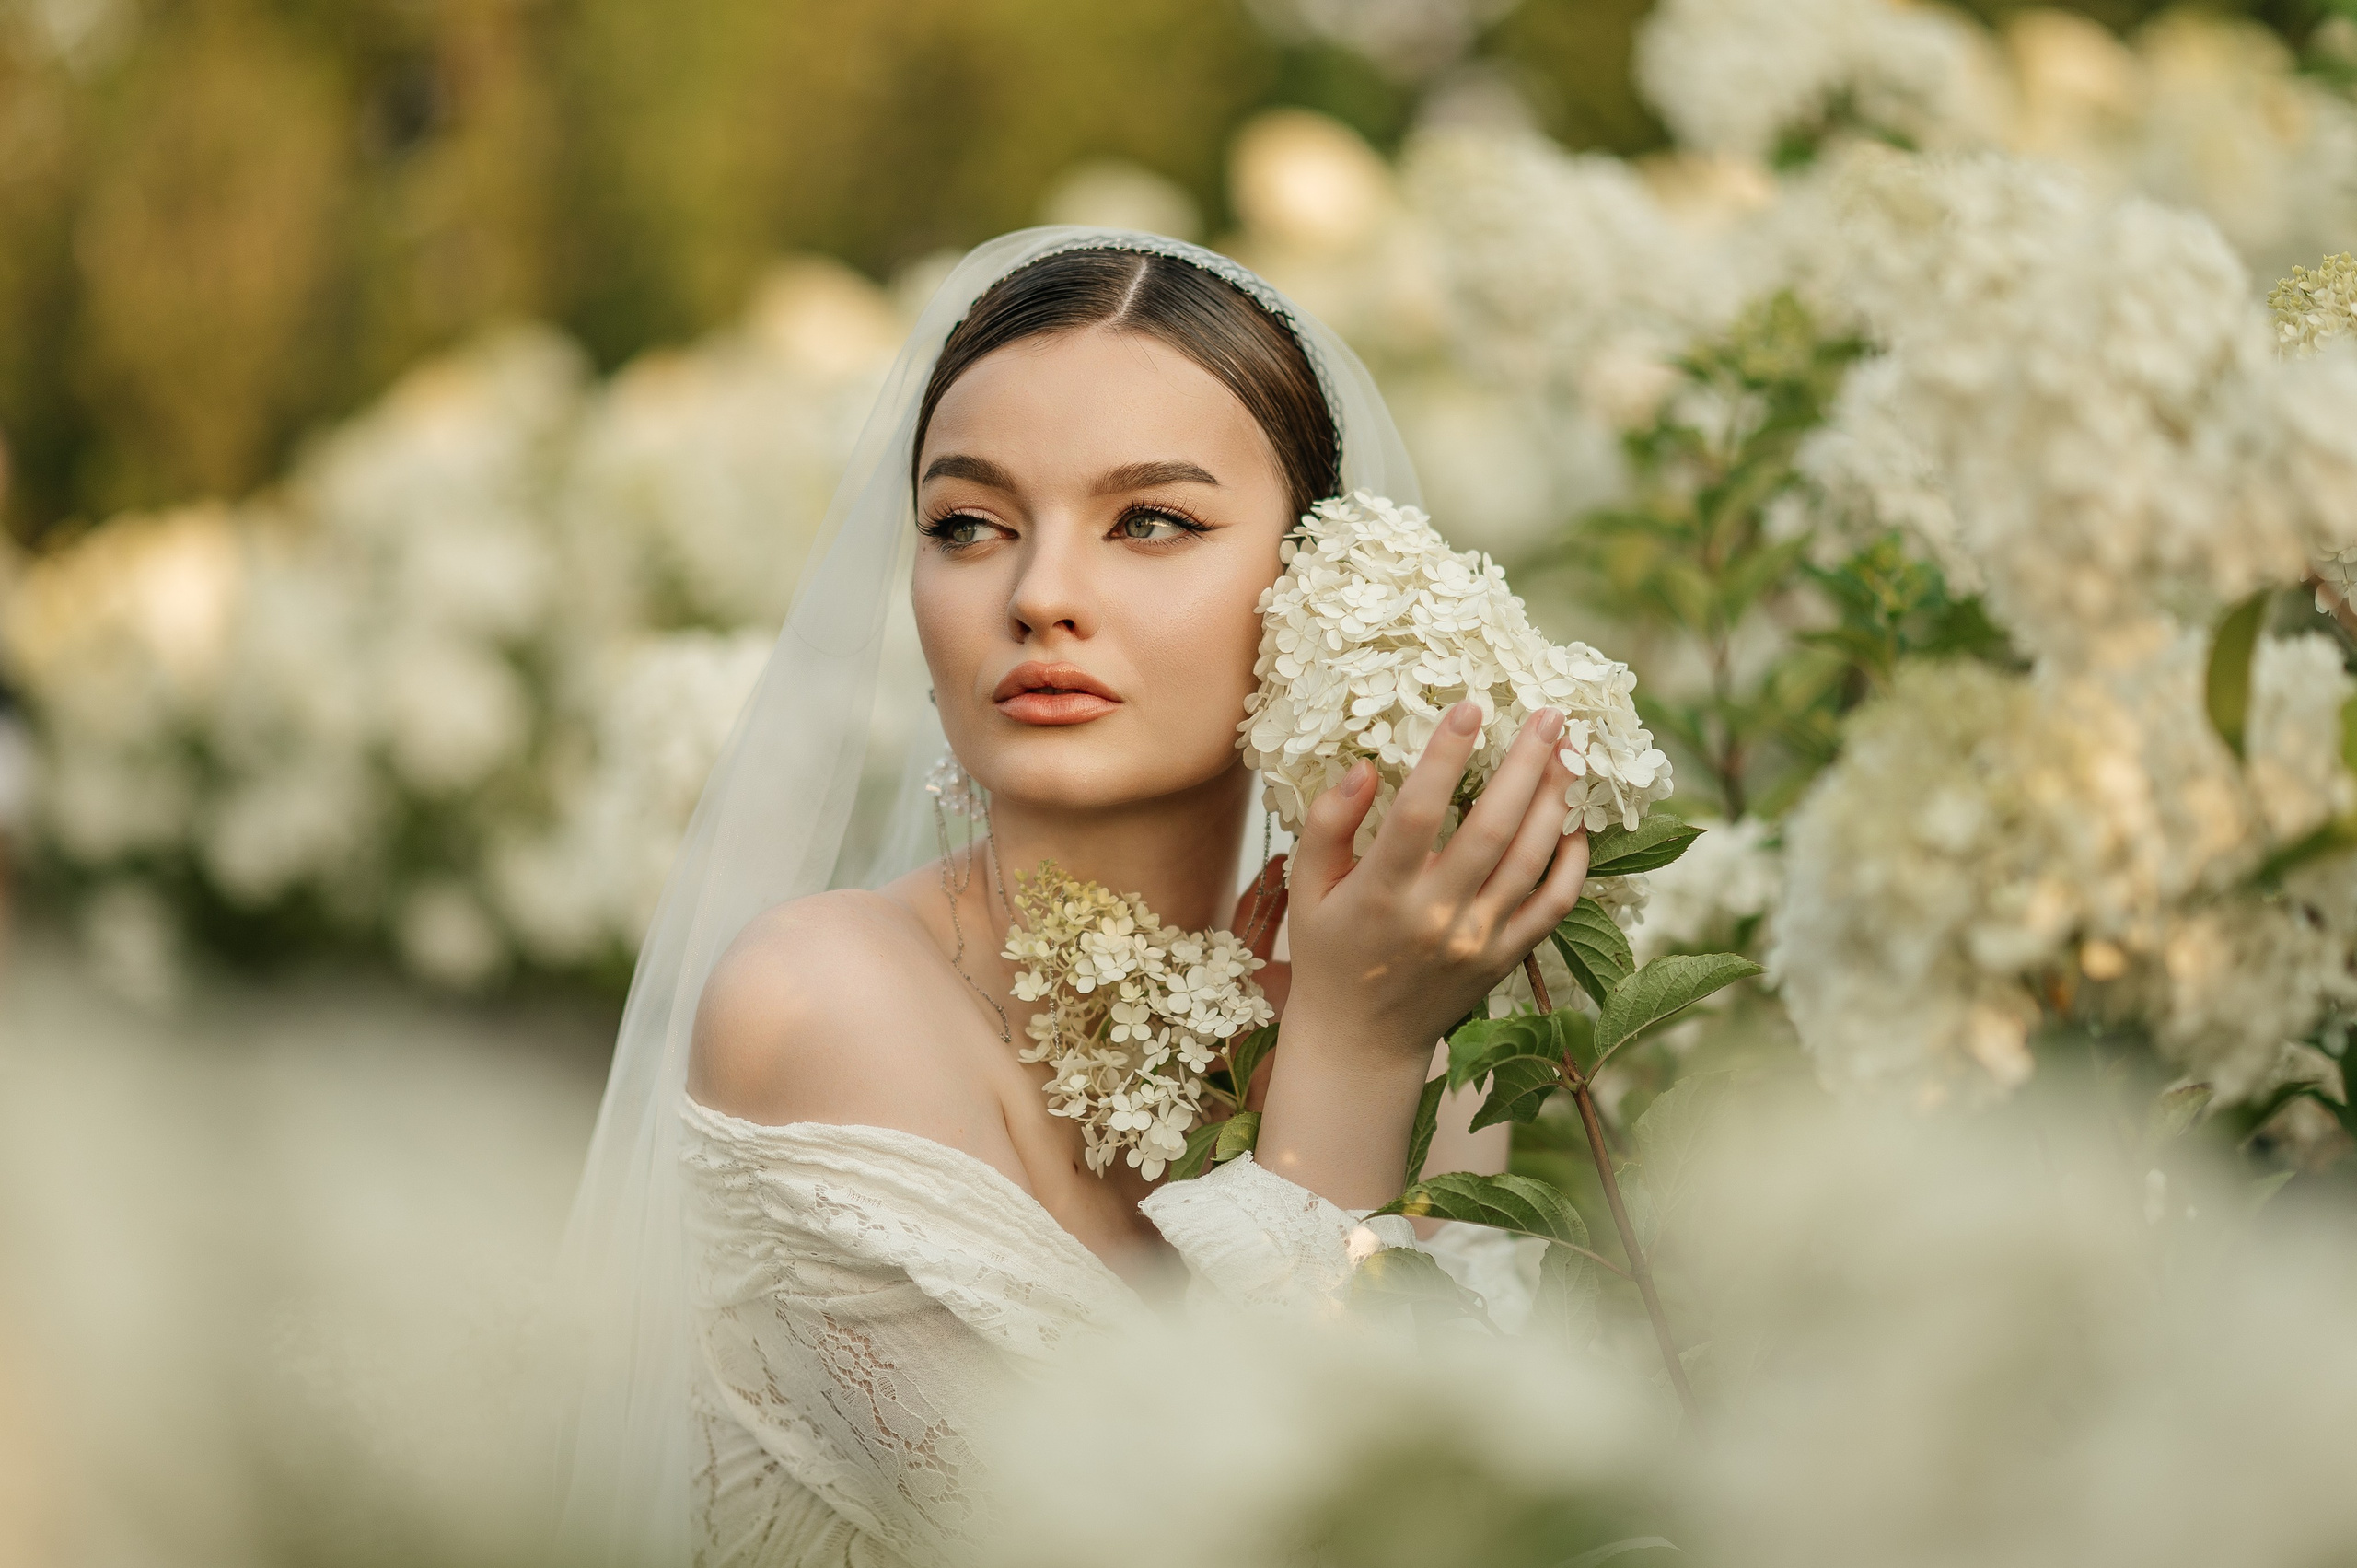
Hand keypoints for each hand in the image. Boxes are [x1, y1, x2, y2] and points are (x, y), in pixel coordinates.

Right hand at [1282, 700, 1590, 1072]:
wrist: (1361, 1043)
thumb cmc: (1329, 955)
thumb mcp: (1306, 889)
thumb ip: (1328, 826)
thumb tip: (1365, 769)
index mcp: (1380, 894)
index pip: (1419, 813)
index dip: (1445, 757)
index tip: (1470, 707)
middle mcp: (1436, 917)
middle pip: (1492, 828)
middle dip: (1525, 764)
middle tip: (1549, 715)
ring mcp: (1478, 940)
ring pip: (1531, 860)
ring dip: (1555, 801)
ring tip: (1568, 755)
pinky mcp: (1505, 959)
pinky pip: (1553, 907)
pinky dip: (1572, 864)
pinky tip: (1574, 824)